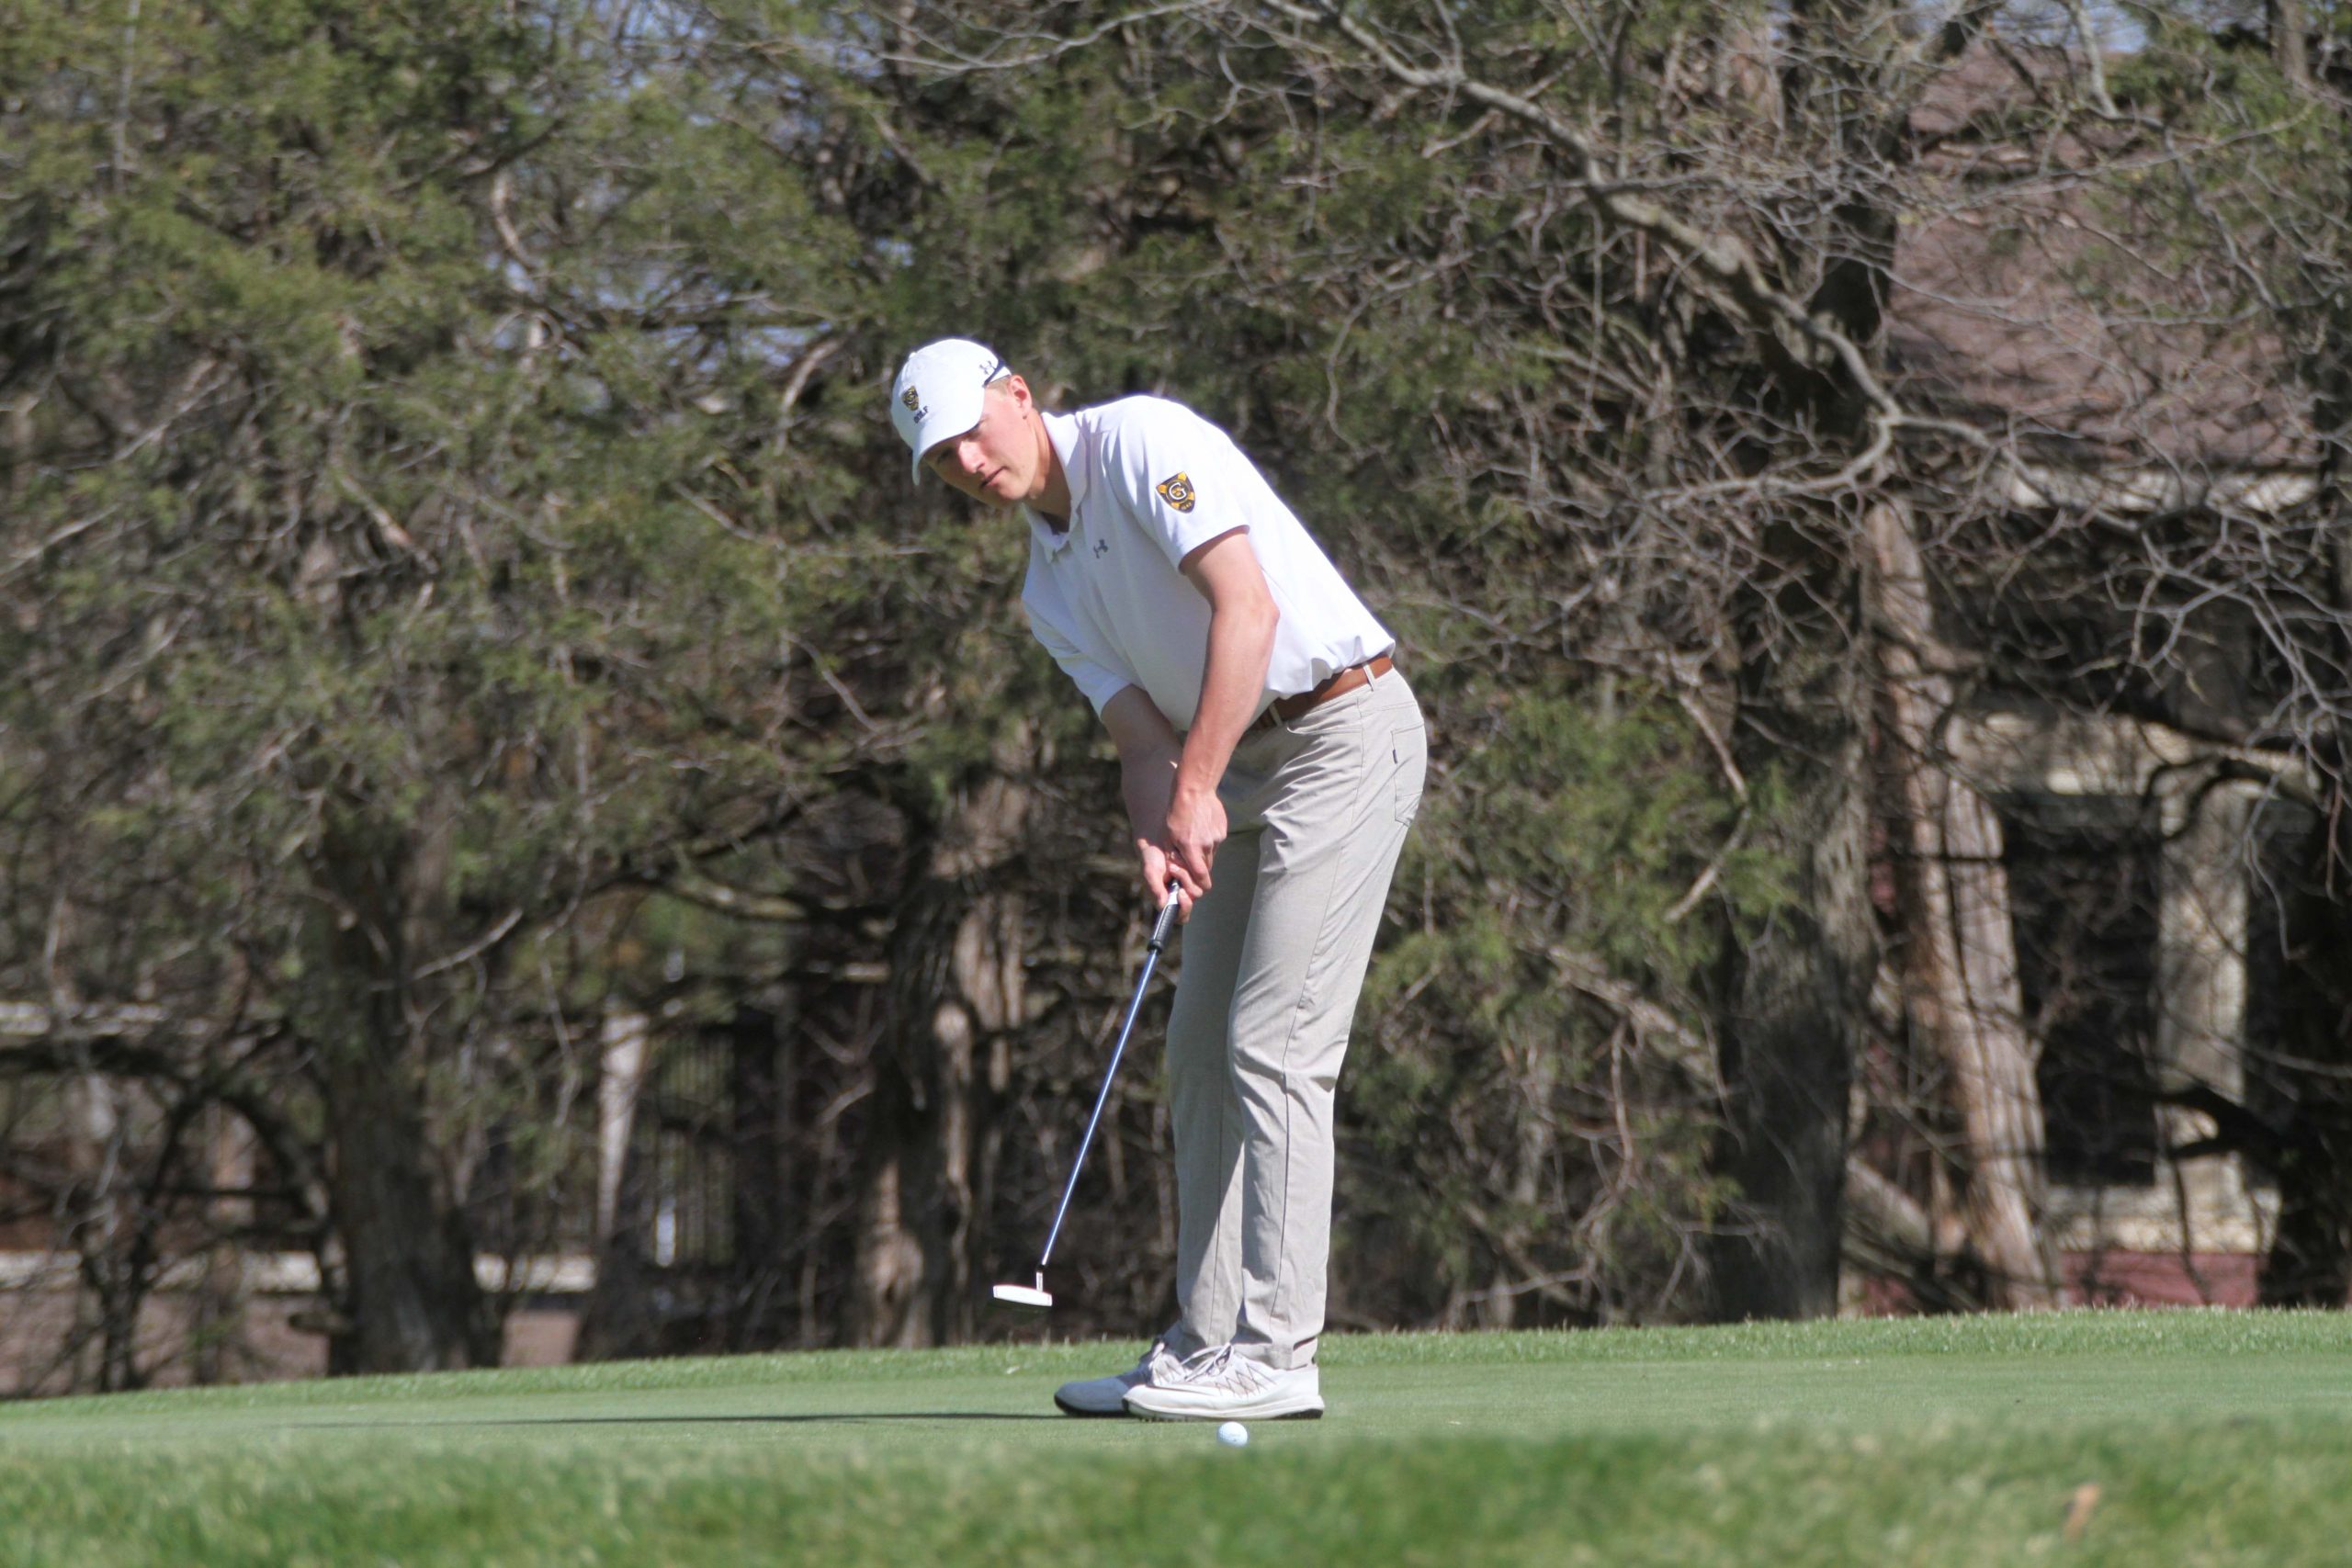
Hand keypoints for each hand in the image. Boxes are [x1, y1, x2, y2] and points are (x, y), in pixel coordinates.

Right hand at [1138, 841, 1195, 923]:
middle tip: (1174, 868)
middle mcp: (1180, 894)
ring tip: (1173, 860)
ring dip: (1186, 873)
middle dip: (1185, 882)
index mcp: (1169, 900)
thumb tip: (1162, 905)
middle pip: (1192, 898)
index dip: (1184, 908)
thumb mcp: (1150, 871)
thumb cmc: (1151, 858)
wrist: (1157, 840)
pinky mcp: (1196, 873)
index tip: (1181, 893)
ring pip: (1198, 886)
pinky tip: (1180, 857)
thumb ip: (1155, 888)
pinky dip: (1192, 867)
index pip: (1181, 916)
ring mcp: (1189, 884)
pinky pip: (1202, 875)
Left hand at [1162, 784, 1224, 911]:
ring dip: (1203, 853)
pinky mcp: (1222, 829)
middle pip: (1207, 868)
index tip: (1194, 884)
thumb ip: (1174, 856)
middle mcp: (1207, 845)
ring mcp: (1217, 837)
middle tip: (1190, 859)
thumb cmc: (1175, 812)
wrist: (1194, 789)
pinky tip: (1200, 828)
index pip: (1201, 877)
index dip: (1198, 885)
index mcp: (1192, 848)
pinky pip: (1216, 842)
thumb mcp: (1167, 836)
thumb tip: (1178, 871)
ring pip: (1212, 854)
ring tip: (1193, 838)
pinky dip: (1208, 840)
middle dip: (1199, 869)